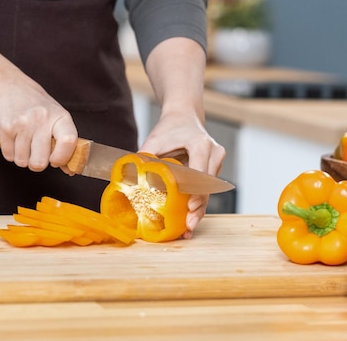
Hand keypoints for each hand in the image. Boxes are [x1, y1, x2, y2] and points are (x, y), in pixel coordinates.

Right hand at [0, 22, 78, 171]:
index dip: (62, 158)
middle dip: (37, 164)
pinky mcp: (5, 127)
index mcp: (59, 116)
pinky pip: (9, 156)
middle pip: (40, 161)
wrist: (9, 86)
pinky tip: (13, 139)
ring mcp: (22, 123)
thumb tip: (71, 169)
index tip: (55, 161)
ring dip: (22, 157)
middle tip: (36, 154)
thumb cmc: (36, 105)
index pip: (68, 142)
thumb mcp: (55, 117)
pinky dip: (11, 152)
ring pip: (22, 161)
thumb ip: (64, 142)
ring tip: (23, 142)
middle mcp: (42, 119)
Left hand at [139, 111, 225, 238]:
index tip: (190, 206)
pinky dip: (198, 203)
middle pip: (207, 186)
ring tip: (188, 228)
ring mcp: (216, 161)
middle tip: (188, 226)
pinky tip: (190, 219)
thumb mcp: (154, 140)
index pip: (200, 172)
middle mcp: (214, 153)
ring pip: (208, 191)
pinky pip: (206, 189)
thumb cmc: (169, 128)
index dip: (195, 191)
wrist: (184, 117)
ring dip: (199, 209)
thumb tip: (130, 179)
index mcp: (201, 144)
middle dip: (198, 207)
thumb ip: (145, 158)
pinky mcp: (214, 169)